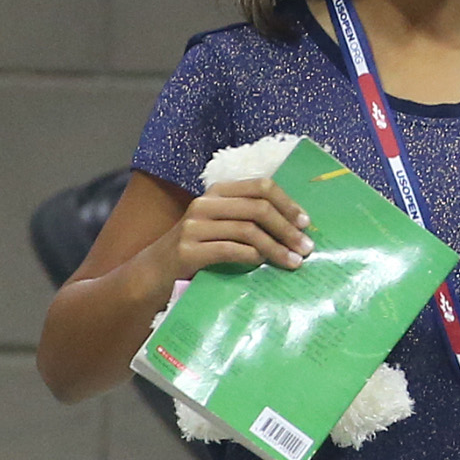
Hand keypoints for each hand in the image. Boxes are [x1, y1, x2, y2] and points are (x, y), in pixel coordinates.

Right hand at [172, 183, 315, 278]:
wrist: (153, 272)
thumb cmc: (196, 250)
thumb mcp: (220, 226)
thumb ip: (247, 219)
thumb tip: (295, 228)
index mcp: (217, 193)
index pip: (261, 187)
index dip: (287, 203)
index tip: (306, 223)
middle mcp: (205, 204)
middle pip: (258, 208)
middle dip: (287, 229)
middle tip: (306, 248)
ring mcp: (194, 226)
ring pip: (248, 230)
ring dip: (276, 248)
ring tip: (293, 263)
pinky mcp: (187, 251)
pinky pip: (230, 250)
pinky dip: (252, 257)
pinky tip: (262, 265)